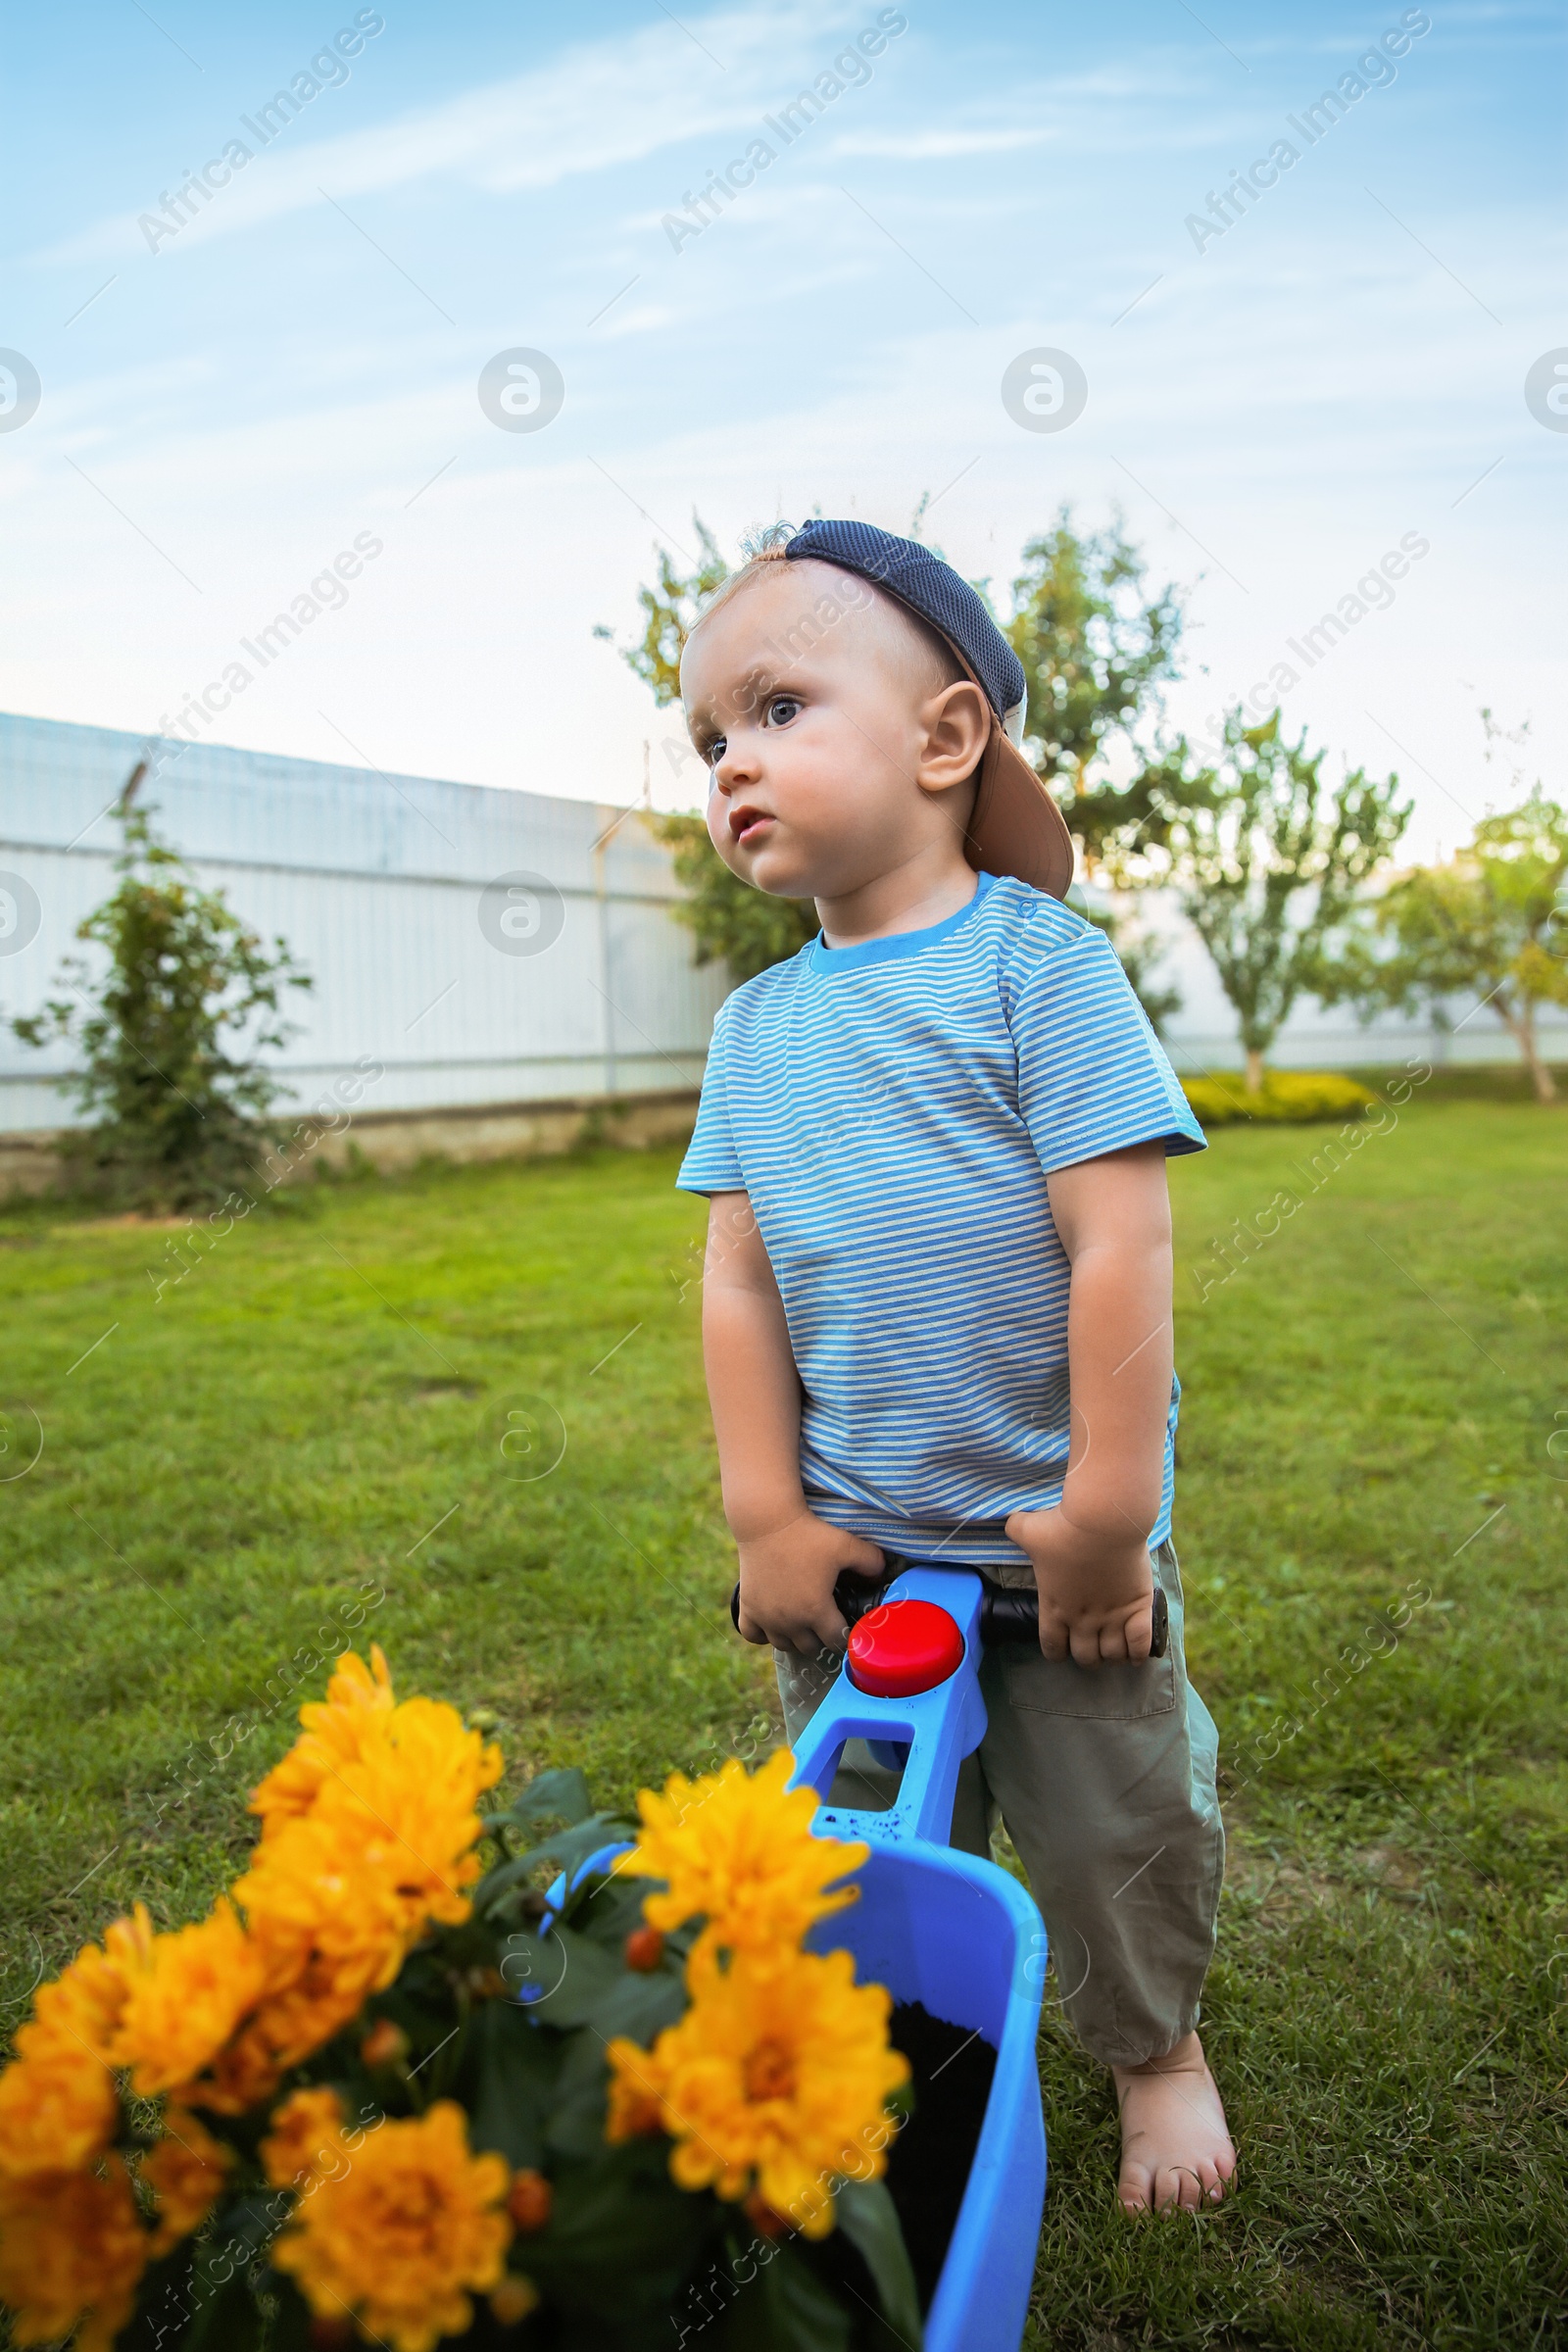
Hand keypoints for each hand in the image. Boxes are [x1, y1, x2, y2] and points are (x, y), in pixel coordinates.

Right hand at [733, 1508, 884, 1655]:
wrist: (767, 1522)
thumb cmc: (808, 1534)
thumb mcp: (847, 1545)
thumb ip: (871, 1562)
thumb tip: (882, 1575)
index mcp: (816, 1610)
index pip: (836, 1641)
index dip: (845, 1636)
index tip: (846, 1626)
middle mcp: (790, 1621)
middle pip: (810, 1647)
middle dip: (821, 1638)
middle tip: (825, 1621)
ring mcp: (766, 1618)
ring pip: (784, 1645)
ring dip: (795, 1638)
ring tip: (802, 1622)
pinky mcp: (747, 1608)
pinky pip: (753, 1636)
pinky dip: (763, 1635)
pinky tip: (772, 1622)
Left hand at [1004, 1502, 1156, 1665]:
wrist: (1104, 1522)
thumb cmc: (1063, 1528)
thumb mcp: (1027, 1529)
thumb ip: (1016, 1530)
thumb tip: (1011, 1523)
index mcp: (1055, 1608)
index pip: (1052, 1647)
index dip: (1057, 1652)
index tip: (1063, 1647)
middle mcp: (1083, 1620)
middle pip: (1085, 1657)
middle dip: (1088, 1656)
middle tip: (1093, 1645)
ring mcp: (1112, 1617)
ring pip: (1113, 1655)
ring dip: (1113, 1655)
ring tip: (1115, 1649)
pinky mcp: (1137, 1608)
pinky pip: (1140, 1644)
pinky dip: (1139, 1653)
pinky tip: (1137, 1653)